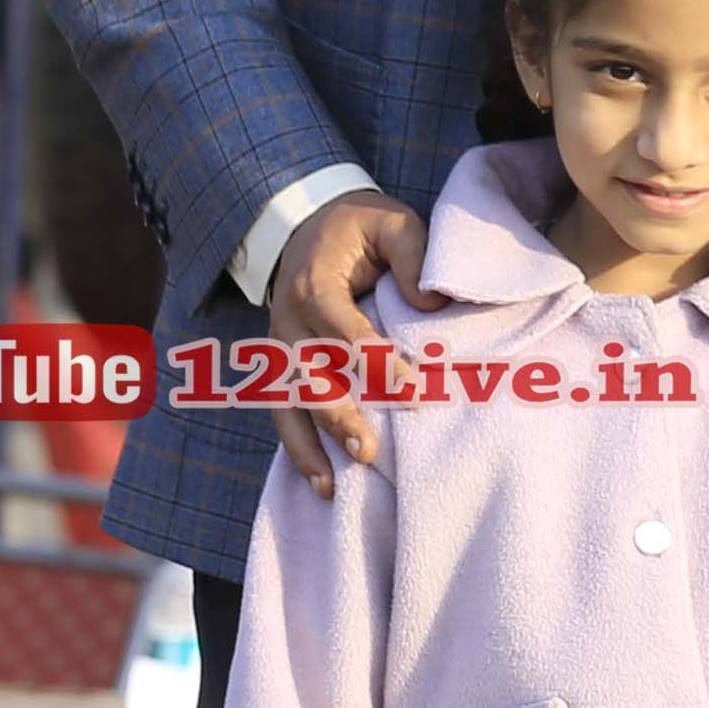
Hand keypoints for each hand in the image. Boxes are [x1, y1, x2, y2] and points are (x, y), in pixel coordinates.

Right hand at [265, 190, 426, 494]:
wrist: (306, 223)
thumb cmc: (359, 227)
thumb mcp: (391, 221)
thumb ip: (413, 254)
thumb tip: (431, 303)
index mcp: (314, 283)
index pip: (343, 329)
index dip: (377, 363)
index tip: (415, 393)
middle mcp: (286, 320)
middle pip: (309, 376)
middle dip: (339, 416)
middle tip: (370, 451)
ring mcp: (278, 347)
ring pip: (288, 403)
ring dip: (311, 445)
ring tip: (334, 486)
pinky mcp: (280, 366)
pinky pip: (282, 413)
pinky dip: (297, 450)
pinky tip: (321, 484)